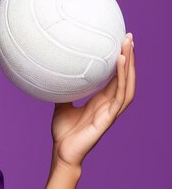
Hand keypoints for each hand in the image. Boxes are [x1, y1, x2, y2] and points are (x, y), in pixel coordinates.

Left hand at [50, 33, 135, 168]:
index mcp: (102, 100)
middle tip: (128, 36)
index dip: (120, 61)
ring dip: (130, 64)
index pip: (116, 77)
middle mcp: (110, 104)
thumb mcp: (62, 105)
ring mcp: (111, 111)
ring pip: (127, 84)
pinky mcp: (108, 118)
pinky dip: (122, 78)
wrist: (62, 152)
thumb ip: (65, 92)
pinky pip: (120, 96)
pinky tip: (120, 63)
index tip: (120, 42)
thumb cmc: (63, 132)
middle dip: (129, 57)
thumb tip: (57, 76)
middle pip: (126, 77)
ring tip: (127, 45)